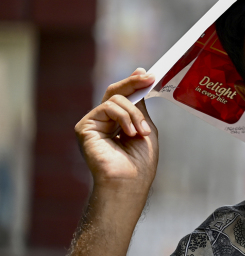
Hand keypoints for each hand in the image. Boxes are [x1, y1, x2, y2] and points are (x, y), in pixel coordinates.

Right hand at [75, 68, 158, 196]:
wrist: (129, 182)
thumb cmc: (140, 162)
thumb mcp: (145, 127)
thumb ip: (139, 107)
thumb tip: (140, 78)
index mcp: (117, 123)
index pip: (123, 97)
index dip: (133, 83)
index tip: (147, 74)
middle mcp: (103, 122)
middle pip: (115, 92)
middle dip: (132, 83)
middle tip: (148, 77)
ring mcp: (93, 124)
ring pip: (115, 99)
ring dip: (134, 113)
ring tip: (141, 132)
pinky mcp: (85, 127)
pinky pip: (107, 108)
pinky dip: (124, 117)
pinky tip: (130, 133)